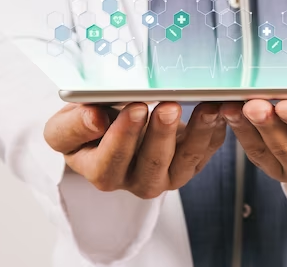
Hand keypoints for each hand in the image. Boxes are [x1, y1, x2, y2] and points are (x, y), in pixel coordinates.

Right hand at [44, 102, 225, 198]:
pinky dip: (215, 129)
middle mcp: (136, 180)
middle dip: (162, 134)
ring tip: (206, 107)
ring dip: (198, 133)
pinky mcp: (190, 163)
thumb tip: (93, 118)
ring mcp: (167, 174)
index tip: (134, 108)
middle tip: (168, 105)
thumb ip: (73, 125)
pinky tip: (220, 108)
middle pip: (152, 165)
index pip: (110, 162)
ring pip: (186, 161)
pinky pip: (207, 150)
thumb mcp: (65, 126)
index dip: (123, 137)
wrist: (111, 125)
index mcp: (102, 173)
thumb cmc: (87, 126)